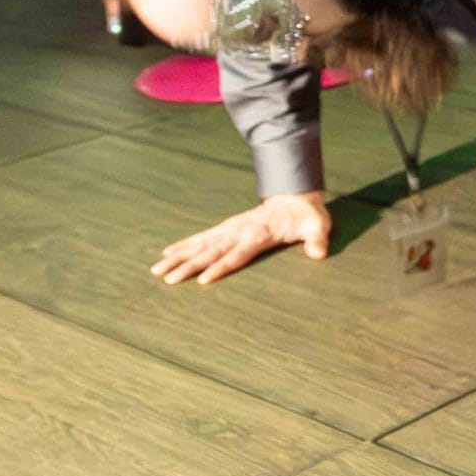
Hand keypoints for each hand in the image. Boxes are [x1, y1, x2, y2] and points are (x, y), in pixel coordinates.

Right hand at [151, 192, 331, 285]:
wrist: (295, 195)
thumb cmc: (306, 215)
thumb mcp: (317, 225)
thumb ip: (317, 239)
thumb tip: (318, 254)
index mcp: (258, 233)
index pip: (236, 254)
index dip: (220, 267)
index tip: (201, 280)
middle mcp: (239, 230)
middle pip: (210, 251)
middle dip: (188, 265)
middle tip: (167, 279)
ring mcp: (230, 228)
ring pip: (200, 244)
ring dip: (178, 257)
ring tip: (157, 269)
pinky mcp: (226, 228)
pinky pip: (201, 238)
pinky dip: (183, 245)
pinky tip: (167, 253)